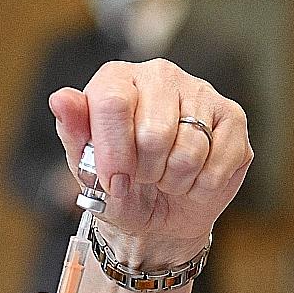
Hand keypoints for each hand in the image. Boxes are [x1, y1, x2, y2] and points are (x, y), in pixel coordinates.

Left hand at [49, 59, 252, 265]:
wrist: (158, 217)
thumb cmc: (119, 186)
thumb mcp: (86, 167)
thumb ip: (73, 132)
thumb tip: (61, 99)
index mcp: (117, 79)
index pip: (114, 104)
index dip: (114, 153)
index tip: (114, 180)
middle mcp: (159, 75)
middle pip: (155, 132)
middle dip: (146, 171)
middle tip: (143, 176)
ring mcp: (200, 92)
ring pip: (190, 151)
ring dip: (174, 180)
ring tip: (167, 176)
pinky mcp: (232, 117)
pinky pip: (219, 161)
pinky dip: (202, 185)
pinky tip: (193, 178)